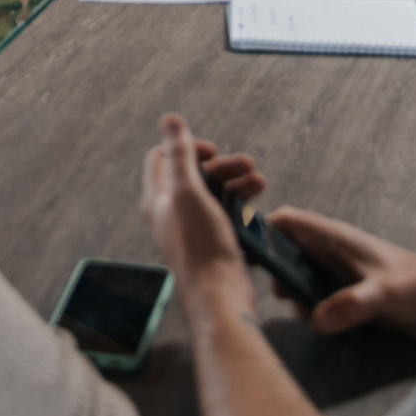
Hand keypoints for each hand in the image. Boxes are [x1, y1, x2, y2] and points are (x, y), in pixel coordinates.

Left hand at [140, 114, 253, 296]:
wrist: (219, 296)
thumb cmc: (200, 245)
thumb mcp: (188, 192)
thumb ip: (179, 155)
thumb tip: (169, 119)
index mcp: (157, 198)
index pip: (162, 157)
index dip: (186, 147)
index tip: (211, 152)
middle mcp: (170, 212)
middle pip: (193, 173)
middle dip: (221, 165)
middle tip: (247, 164)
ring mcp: (191, 229)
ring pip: (212, 193)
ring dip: (235, 181)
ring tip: (258, 182)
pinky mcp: (212, 243)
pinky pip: (225, 213)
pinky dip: (239, 203)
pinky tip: (256, 203)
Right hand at [263, 206, 415, 339]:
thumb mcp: (384, 294)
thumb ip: (351, 305)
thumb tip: (317, 320)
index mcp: (335, 238)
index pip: (286, 222)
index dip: (262, 231)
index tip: (248, 256)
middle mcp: (332, 254)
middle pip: (285, 254)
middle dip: (277, 274)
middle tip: (284, 296)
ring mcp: (338, 276)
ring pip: (298, 280)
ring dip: (296, 296)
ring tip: (309, 313)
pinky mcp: (347, 298)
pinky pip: (316, 301)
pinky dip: (313, 311)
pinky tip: (324, 324)